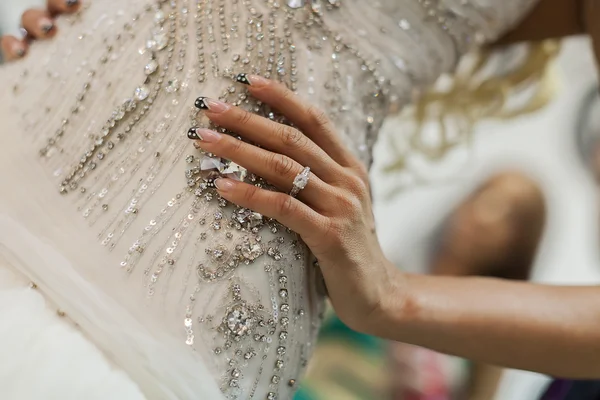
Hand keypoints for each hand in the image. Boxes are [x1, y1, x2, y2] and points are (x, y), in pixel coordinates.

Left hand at [191, 75, 400, 333]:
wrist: (377, 294)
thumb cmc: (348, 249)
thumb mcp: (339, 206)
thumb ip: (317, 179)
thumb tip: (269, 156)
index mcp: (351, 168)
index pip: (314, 120)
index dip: (281, 97)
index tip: (247, 81)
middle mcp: (348, 180)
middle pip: (291, 138)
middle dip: (247, 119)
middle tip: (211, 107)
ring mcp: (341, 206)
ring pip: (282, 167)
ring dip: (239, 151)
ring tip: (205, 140)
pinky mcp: (330, 235)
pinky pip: (282, 207)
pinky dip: (249, 194)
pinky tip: (221, 187)